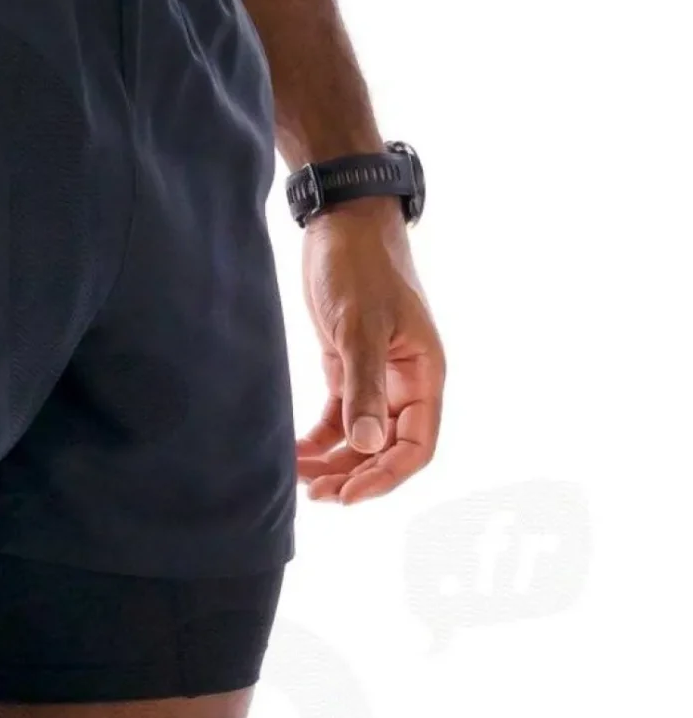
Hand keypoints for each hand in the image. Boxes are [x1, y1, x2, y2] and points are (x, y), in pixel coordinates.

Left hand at [295, 201, 444, 502]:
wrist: (342, 221)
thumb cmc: (359, 265)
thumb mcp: (360, 326)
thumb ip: (364, 386)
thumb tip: (369, 444)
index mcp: (424, 374)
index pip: (417, 446)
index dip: (386, 477)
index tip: (349, 495)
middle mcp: (406, 382)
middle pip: (388, 450)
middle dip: (355, 476)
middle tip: (316, 496)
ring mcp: (377, 377)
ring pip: (362, 438)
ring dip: (335, 464)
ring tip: (300, 481)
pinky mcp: (348, 368)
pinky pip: (339, 418)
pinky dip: (319, 440)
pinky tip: (294, 455)